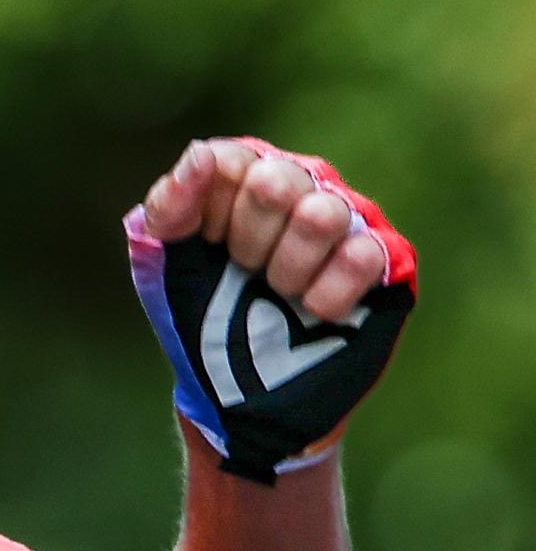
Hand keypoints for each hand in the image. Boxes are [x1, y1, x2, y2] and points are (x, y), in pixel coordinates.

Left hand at [125, 136, 415, 481]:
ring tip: (281, 296)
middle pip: (275, 184)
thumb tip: (199, 155)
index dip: (209, 217)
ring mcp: (347, 218)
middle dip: (248, 246)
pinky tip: (314, 313)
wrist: (240, 395)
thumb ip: (169, 208)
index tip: (207, 252)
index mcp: (247, 176)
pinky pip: (361, 256)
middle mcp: (303, 184)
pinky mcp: (385, 259)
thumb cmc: (205, 321)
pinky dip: (326, 295)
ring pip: (321, 216)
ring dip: (287, 272)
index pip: (227, 163)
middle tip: (246, 277)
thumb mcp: (167, 267)